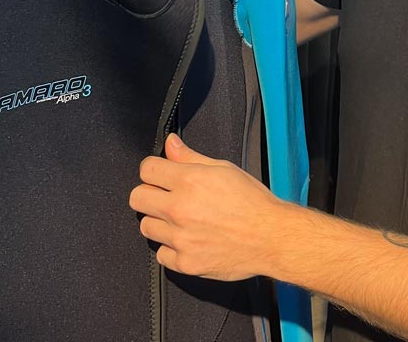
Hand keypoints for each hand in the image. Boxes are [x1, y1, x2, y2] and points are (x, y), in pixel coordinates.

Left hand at [129, 134, 284, 279]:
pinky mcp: (185, 263)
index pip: (147, 169)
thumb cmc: (252, 201)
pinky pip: (161, 254)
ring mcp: (180, 239)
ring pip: (146, 227)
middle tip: (165, 197)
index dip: (153, 169)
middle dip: (149, 194)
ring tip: (180, 220)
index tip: (160, 174)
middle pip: (137, 198)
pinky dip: (172, 248)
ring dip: (160, 221)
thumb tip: (170, 143)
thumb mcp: (223, 169)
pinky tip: (188, 239)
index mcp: (189, 181)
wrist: (270, 237)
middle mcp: (180, 209)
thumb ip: (190, 157)